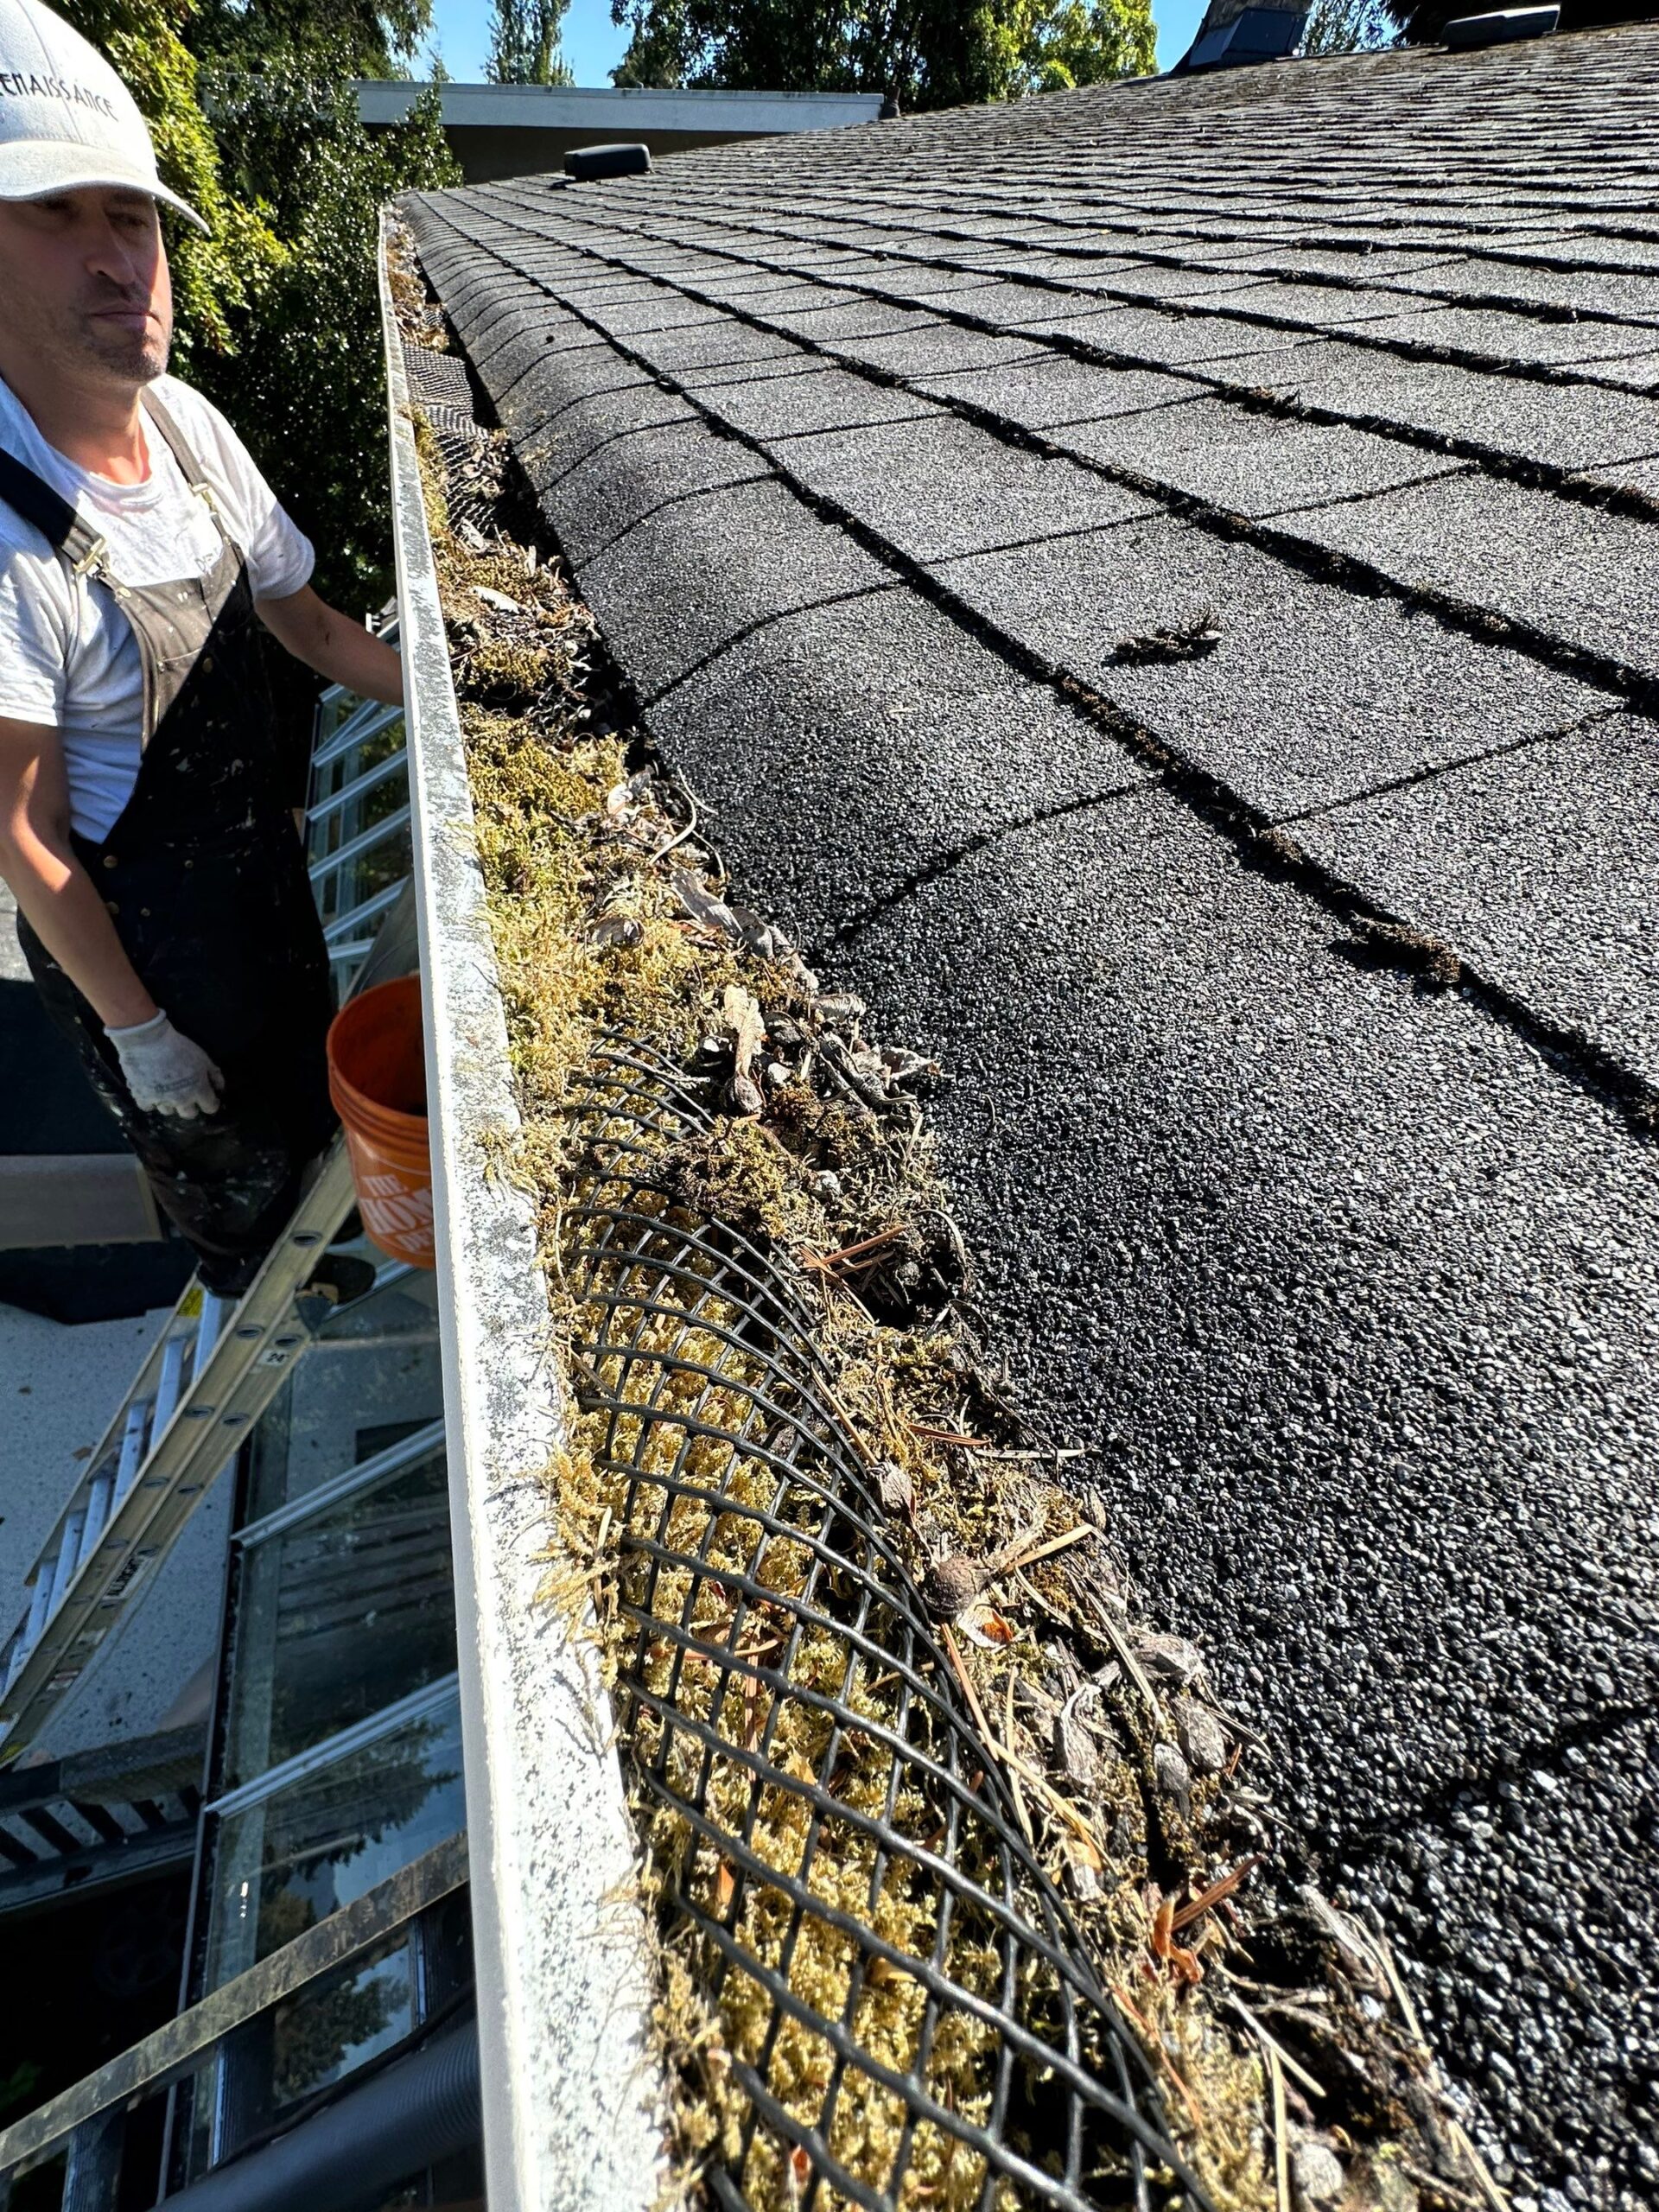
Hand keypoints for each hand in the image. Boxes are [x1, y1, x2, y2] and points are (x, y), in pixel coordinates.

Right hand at [104, 1009, 223, 1117]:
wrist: (149, 1041)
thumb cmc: (179, 1047)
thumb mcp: (203, 1057)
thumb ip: (214, 1074)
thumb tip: (220, 1088)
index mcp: (198, 1090)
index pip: (210, 1107)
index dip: (211, 1103)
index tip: (209, 1098)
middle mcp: (181, 1100)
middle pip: (188, 1114)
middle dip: (191, 1107)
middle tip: (187, 1096)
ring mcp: (161, 1100)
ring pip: (168, 1111)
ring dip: (169, 1104)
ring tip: (167, 1092)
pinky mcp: (143, 1097)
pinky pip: (147, 1106)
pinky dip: (149, 1101)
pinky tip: (150, 1092)